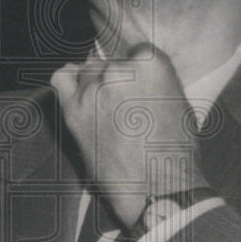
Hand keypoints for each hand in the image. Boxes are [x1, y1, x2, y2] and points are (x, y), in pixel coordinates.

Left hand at [51, 45, 207, 227]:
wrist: (157, 188)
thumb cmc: (175, 152)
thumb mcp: (179, 104)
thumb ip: (156, 82)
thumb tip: (140, 77)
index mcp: (150, 62)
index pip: (136, 53)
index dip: (137, 73)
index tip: (139, 89)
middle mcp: (119, 69)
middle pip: (111, 64)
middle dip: (117, 83)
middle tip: (125, 109)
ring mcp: (93, 89)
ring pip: (88, 74)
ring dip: (96, 88)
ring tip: (108, 115)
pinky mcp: (74, 110)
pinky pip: (61, 80)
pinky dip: (68, 81)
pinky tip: (79, 95)